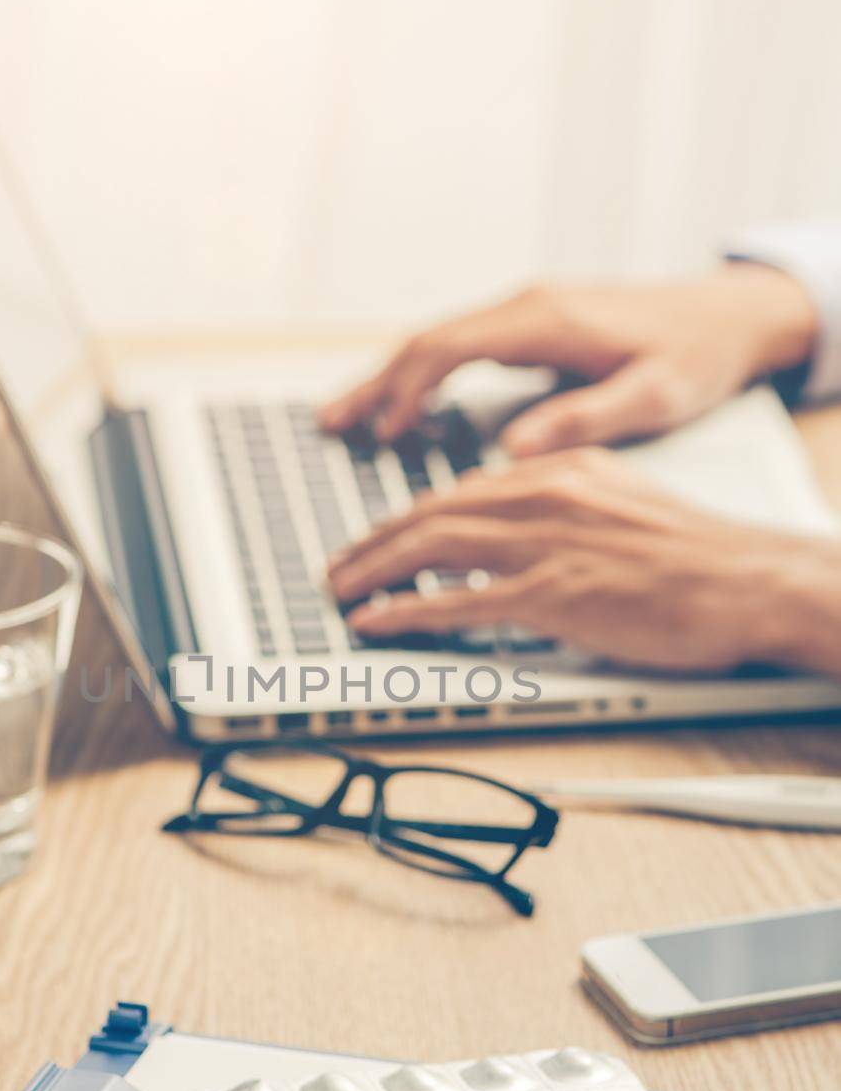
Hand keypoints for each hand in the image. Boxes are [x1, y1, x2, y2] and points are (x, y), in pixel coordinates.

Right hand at [319, 266, 816, 454]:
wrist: (730, 316)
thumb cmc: (697, 357)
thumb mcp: (651, 397)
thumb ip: (582, 420)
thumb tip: (513, 450)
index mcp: (546, 320)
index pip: (450, 347)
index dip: (407, 390)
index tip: (382, 434)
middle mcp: (527, 307)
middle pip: (427, 340)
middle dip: (375, 383)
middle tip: (330, 425)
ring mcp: (526, 312)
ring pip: (437, 341)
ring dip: (389, 379)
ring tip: (344, 418)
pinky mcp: (532, 326)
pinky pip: (459, 347)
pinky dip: (420, 376)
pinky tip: (404, 406)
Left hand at [327, 447, 840, 675]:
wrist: (751, 581)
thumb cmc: (701, 557)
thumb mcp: (627, 505)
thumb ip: (571, 508)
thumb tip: (529, 529)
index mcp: (563, 471)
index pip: (462, 490)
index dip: (408, 518)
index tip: (379, 538)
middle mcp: (546, 496)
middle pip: (432, 512)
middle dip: (373, 541)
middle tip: (338, 567)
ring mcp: (546, 544)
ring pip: (432, 548)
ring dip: (373, 570)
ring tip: (339, 592)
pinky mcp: (552, 594)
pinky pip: (457, 601)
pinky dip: (405, 609)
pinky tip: (375, 619)